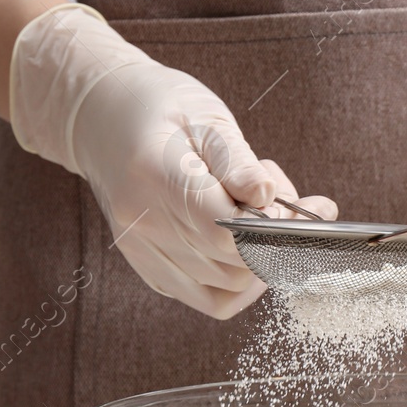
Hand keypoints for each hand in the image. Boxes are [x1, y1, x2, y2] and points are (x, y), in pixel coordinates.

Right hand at [10, 4, 334, 317]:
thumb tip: (268, 200)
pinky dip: (239, 282)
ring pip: (224, 288)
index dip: (275, 229)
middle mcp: (143, 224)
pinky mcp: (148, 267)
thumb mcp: (206, 117)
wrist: (103, 117)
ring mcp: (142, 251)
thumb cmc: (160, 108)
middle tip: (295, 203)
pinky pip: (205, 298)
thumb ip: (238, 163)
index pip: (226, 233)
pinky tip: (248, 246)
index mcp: (156, 179)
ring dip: (261, 259)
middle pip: (231, 265)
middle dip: (278, 241)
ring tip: (262, 213)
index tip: (303, 207)